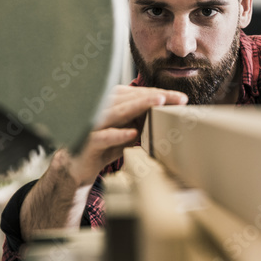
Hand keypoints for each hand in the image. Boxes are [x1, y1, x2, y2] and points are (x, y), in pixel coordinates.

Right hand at [58, 84, 187, 185]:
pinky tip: (132, 133)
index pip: (138, 94)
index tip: (181, 98)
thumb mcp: (128, 131)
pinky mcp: (88, 142)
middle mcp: (102, 108)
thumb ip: (142, 120)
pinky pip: (103, 137)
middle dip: (155, 96)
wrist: (79, 166)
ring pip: (117, 112)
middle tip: (178, 98)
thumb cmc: (106, 145)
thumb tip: (166, 113)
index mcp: (112, 103)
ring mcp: (94, 124)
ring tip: (158, 102)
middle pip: (130, 99)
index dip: (159, 94)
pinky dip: (117, 135)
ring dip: (138, 106)